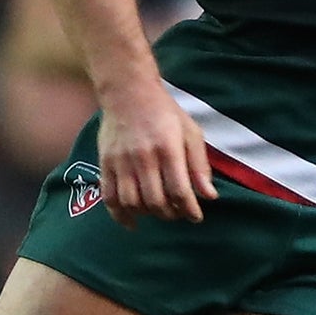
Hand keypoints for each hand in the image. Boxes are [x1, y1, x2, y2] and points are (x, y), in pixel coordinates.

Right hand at [96, 77, 216, 227]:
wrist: (128, 92)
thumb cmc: (165, 112)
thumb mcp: (190, 132)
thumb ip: (199, 165)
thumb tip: (209, 196)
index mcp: (168, 148)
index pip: (179, 190)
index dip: (189, 209)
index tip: (196, 217)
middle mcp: (143, 157)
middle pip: (155, 201)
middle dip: (170, 214)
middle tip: (178, 212)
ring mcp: (121, 161)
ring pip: (132, 203)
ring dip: (148, 215)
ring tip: (159, 211)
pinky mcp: (106, 163)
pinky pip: (110, 198)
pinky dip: (120, 215)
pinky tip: (132, 222)